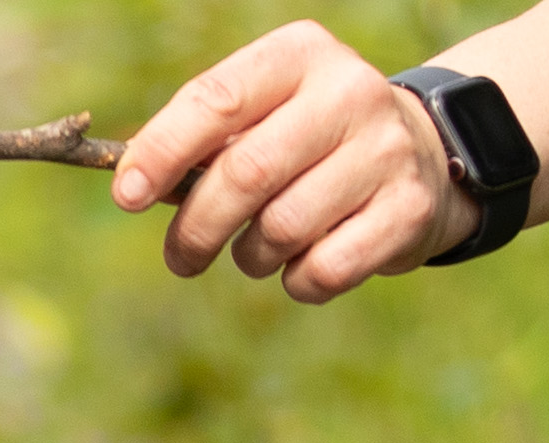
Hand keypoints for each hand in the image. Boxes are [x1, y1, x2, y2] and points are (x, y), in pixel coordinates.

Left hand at [114, 19, 481, 300]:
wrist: (420, 154)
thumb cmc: (309, 140)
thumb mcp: (263, 114)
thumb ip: (205, 138)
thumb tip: (130, 184)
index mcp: (299, 54)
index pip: (216, 99)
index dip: (163, 151)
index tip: (127, 196)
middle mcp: (347, 91)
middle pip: (245, 173)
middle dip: (197, 228)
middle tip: (181, 257)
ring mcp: (384, 149)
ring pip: (281, 229)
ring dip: (250, 257)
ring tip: (257, 249)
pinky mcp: (408, 209)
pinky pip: (322, 270)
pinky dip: (297, 282)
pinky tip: (303, 263)